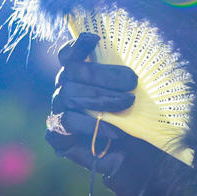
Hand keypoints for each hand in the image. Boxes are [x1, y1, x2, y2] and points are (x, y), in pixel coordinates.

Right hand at [44, 32, 137, 176]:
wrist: (133, 157)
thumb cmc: (135, 121)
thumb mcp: (137, 96)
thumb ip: (129, 77)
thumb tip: (138, 54)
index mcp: (78, 76)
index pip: (69, 55)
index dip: (78, 45)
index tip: (95, 38)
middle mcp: (65, 89)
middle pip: (73, 71)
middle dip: (104, 74)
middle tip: (132, 82)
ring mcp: (59, 111)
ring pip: (71, 94)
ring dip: (103, 98)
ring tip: (128, 103)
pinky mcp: (57, 134)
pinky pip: (68, 122)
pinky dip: (92, 125)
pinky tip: (114, 131)